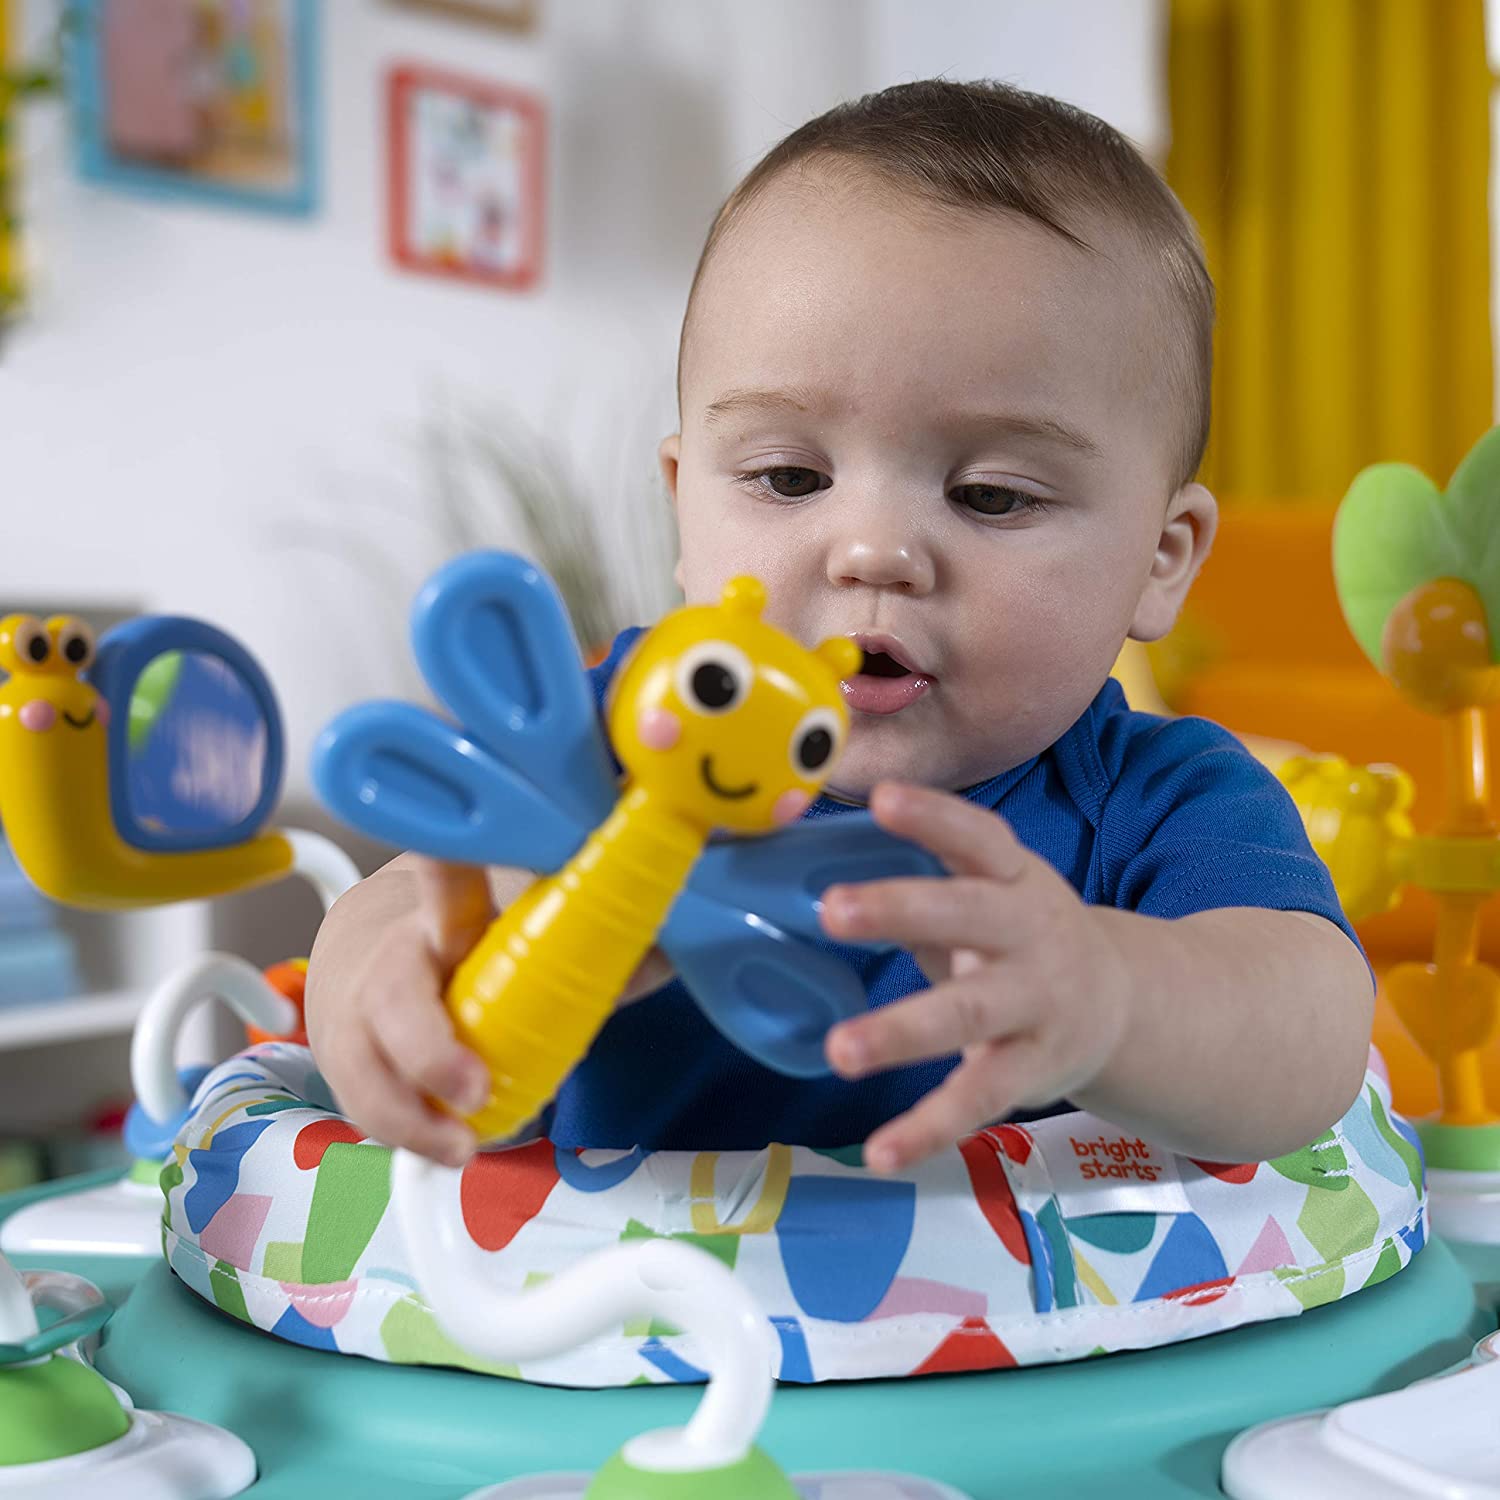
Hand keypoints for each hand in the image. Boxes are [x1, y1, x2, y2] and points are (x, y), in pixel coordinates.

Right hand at [305, 855, 673, 1167]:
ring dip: (409, 1115)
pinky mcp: (347, 1062)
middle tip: (475, 1091)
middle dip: (427, 1051)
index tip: (465, 932)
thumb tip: (662, 954)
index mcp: (446, 911)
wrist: (378, 958)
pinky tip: (446, 1150)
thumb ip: (591, 940)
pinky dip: (403, 1134)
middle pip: (391, 996)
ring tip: (462, 1147)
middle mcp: (393, 959)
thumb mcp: (522, 925)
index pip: (443, 875)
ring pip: (359, 1062)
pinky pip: (362, 1102)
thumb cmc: (465, 945)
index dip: (449, 885)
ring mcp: (358, 1013)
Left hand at [819, 782, 1131, 1174]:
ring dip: (901, 1032)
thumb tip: (794, 830)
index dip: (933, 817)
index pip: (977, 836)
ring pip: (967, 1015)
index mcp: (1013, 877)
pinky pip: (977, 1101)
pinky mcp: (1032, 1070)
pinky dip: (928, 1129)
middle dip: (900, 909)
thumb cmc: (1018, 932)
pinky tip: (879, 1152)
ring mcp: (1036, 1003)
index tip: (882, 798)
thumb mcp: (986, 888)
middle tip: (831, 910)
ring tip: (839, 1050)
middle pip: (966, 915)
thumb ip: (913, 870)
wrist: (1124, 1004)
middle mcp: (1030, 932)